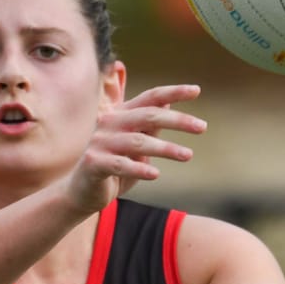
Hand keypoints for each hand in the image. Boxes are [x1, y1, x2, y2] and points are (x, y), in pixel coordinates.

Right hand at [63, 84, 204, 211]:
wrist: (82, 192)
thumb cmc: (114, 168)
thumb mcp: (135, 146)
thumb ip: (148, 127)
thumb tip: (168, 104)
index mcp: (121, 115)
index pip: (149, 97)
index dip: (173, 92)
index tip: (197, 90)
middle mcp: (109, 123)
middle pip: (147, 115)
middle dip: (177, 120)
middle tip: (202, 127)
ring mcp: (99, 142)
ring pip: (138, 141)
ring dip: (166, 148)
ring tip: (187, 155)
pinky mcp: (93, 163)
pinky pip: (120, 164)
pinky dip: (139, 168)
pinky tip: (156, 174)